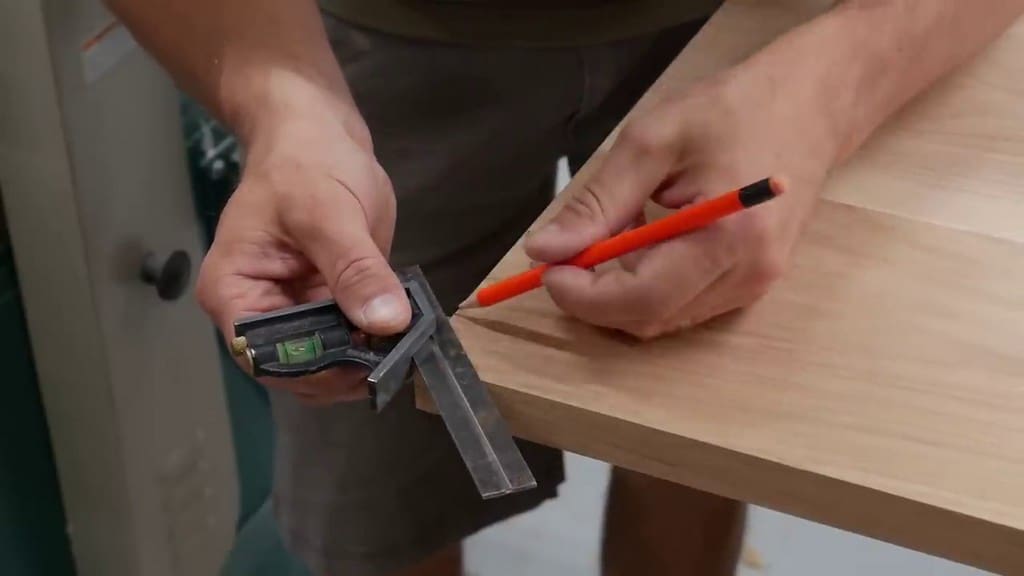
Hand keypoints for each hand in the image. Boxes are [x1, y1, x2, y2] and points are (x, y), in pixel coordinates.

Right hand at [196, 102, 409, 404]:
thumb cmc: (306, 163)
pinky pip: (348, 338)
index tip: (366, 364)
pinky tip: (404, 337)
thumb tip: (386, 322)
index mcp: (232, 293)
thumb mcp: (329, 213)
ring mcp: (293, 312)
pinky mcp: (326, 305)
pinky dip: (374, 342)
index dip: (315, 371)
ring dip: (364, 360)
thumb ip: (355, 269)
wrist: (318, 133)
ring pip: (327, 361)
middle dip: (345, 370)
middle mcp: (256, 312)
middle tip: (397, 359)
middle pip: (296, 369)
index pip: (265, 358)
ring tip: (405, 349)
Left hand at [525, 64, 838, 338]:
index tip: (547, 268)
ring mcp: (755, 284)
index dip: (583, 296)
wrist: (812, 105)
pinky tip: (640, 246)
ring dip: (619, 295)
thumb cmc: (735, 110)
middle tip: (564, 257)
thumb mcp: (652, 140)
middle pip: (650, 319)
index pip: (640, 299)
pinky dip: (648, 288)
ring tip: (607, 239)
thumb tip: (547, 249)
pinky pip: (685, 306)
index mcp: (727, 236)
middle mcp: (747, 273)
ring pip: (664, 319)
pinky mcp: (754, 283)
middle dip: (594, 299)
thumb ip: (598, 201)